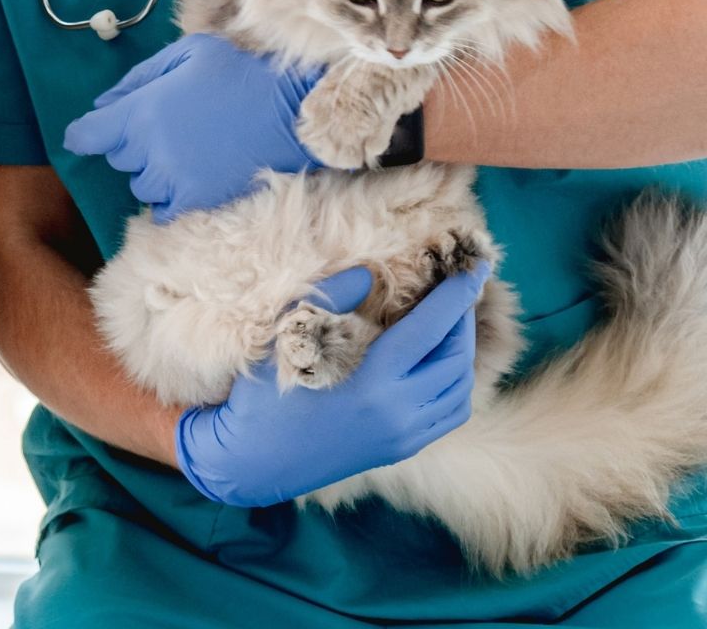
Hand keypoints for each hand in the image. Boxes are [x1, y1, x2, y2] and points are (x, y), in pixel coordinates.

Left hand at [63, 34, 324, 221]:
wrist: (289, 110)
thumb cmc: (237, 73)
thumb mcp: (186, 54)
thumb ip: (139, 78)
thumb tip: (103, 104)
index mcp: (142, 110)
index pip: (87, 135)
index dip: (84, 135)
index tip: (90, 134)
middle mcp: (149, 149)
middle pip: (118, 159)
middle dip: (132, 144)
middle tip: (167, 127)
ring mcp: (172, 179)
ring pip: (140, 185)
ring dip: (153, 171)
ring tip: (185, 151)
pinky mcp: (195, 200)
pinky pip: (162, 210)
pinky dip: (170, 197)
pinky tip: (191, 176)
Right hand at [175, 263, 487, 507]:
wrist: (253, 463)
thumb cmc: (263, 398)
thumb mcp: (288, 339)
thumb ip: (331, 299)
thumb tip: (369, 271)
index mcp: (373, 385)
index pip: (430, 330)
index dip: (455, 295)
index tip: (475, 266)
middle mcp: (399, 415)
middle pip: (454, 358)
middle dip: (463, 318)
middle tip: (461, 286)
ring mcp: (404, 438)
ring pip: (460, 389)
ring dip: (463, 349)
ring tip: (452, 319)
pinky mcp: (401, 450)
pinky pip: (449, 413)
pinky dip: (456, 381)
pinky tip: (441, 360)